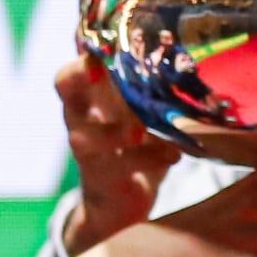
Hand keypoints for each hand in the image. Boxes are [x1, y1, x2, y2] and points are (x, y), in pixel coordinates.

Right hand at [54, 58, 180, 256]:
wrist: (119, 205)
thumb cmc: (133, 148)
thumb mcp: (141, 116)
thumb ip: (153, 94)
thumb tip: (191, 62)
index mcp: (90, 98)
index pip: (72, 71)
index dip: (81, 59)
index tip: (100, 51)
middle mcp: (80, 120)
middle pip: (65, 90)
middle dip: (80, 77)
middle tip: (98, 72)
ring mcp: (87, 151)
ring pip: (85, 137)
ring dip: (113, 131)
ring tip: (139, 132)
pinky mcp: (101, 179)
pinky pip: (120, 167)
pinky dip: (150, 159)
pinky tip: (174, 155)